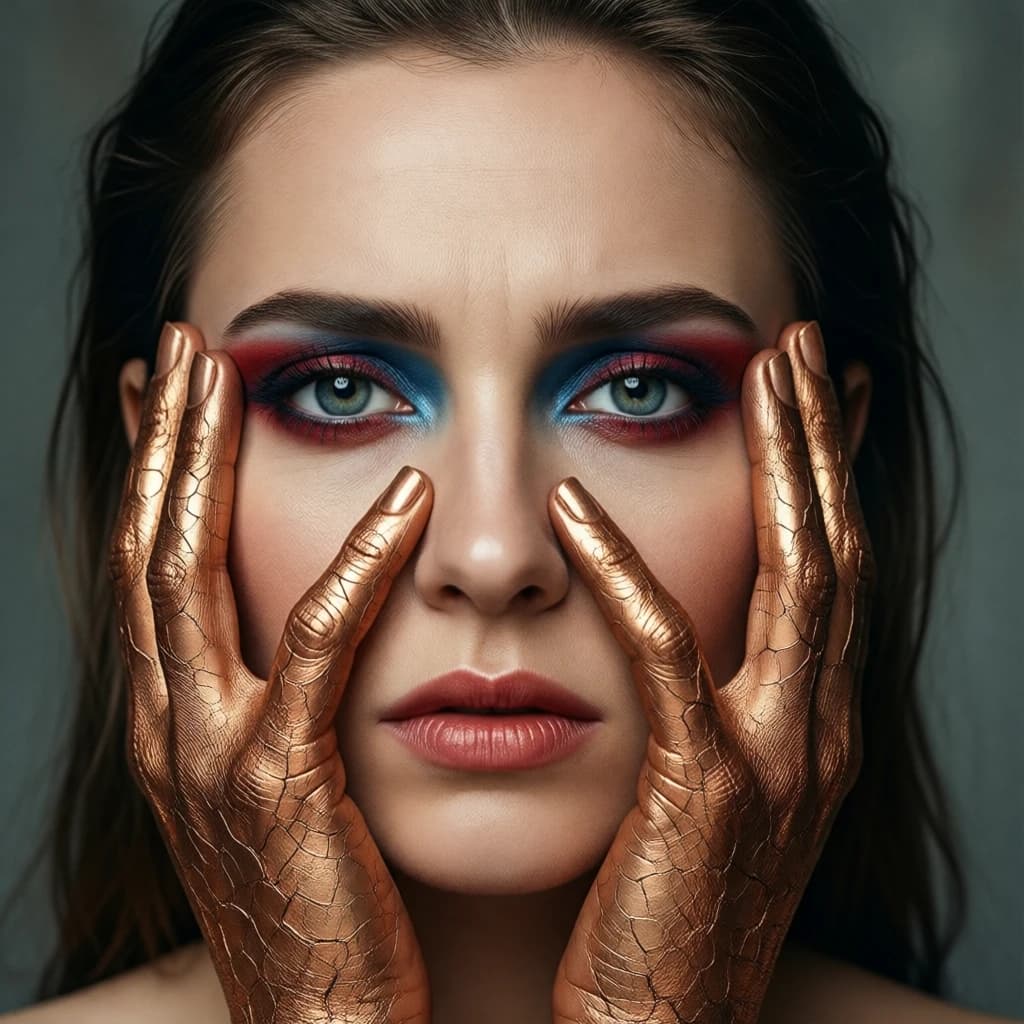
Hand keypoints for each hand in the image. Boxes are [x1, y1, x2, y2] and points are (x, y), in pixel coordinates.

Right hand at [108, 323, 432, 1023]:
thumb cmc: (322, 902)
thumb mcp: (279, 785)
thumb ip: (281, 699)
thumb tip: (305, 631)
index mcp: (173, 720)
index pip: (149, 568)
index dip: (151, 474)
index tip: (165, 395)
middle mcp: (166, 724)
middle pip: (146, 547)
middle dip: (160, 441)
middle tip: (180, 350)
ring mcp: (207, 752)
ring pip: (187, 576)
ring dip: (205, 466)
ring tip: (229, 376)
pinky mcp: (277, 780)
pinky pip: (313, 648)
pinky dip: (357, 565)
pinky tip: (403, 498)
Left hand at [547, 321, 874, 1023]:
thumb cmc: (669, 905)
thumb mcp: (713, 790)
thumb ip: (713, 703)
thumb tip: (689, 635)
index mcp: (813, 724)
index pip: (836, 572)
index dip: (835, 477)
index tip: (819, 398)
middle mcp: (820, 728)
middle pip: (839, 549)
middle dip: (826, 442)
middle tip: (804, 350)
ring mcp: (779, 758)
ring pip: (801, 578)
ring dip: (784, 467)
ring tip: (762, 377)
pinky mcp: (708, 787)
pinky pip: (667, 655)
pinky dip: (624, 574)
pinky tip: (575, 506)